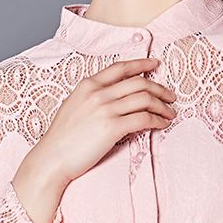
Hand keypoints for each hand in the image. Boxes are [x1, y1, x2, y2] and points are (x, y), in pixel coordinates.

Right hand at [34, 56, 175, 186]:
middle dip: (159, 88)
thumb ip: (92, 98)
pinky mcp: (112, 127)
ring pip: (144, 99)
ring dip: (162, 105)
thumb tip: (113, 97)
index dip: (141, 64)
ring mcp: (105, 109)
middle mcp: (98, 93)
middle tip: (170, 96)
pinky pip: (143, 118)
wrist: (52, 158)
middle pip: (138, 83)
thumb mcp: (74, 107)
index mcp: (87, 85)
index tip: (155, 64)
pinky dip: (157, 120)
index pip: (120, 68)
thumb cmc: (61, 139)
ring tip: (169, 113)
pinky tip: (162, 124)